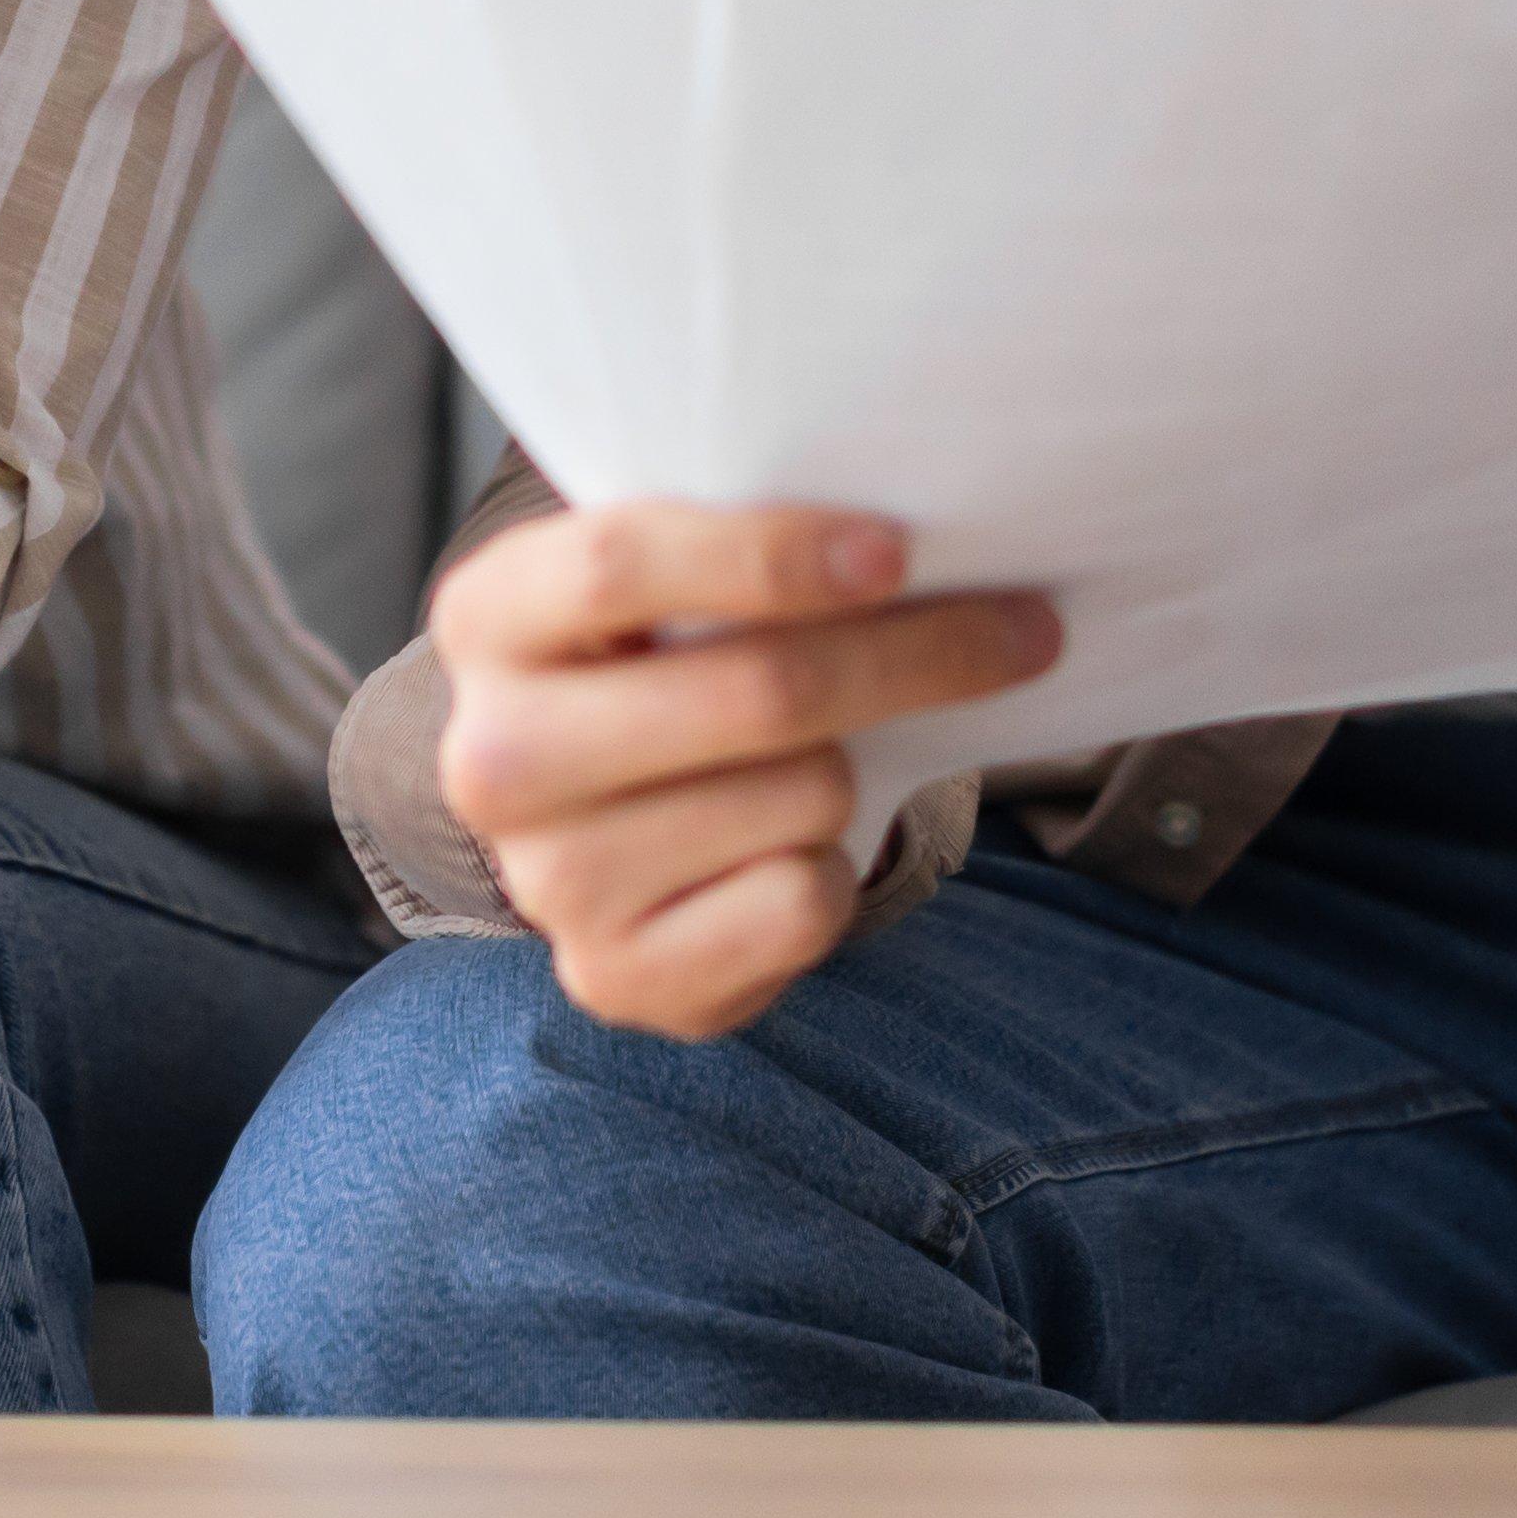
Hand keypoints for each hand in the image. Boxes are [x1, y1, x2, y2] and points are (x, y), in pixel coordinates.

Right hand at [429, 504, 1058, 1041]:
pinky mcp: (615, 977)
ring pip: (802, 795)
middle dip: (918, 655)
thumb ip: (744, 545)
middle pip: (756, 692)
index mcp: (488, 618)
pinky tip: (793, 848)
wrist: (601, 825)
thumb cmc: (667, 662)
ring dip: (860, 769)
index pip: (620, 565)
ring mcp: (549, 880)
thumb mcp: (667, 583)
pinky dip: (832, 870)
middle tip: (1028, 628)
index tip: (898, 551)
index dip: (773, 555)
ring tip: (831, 755)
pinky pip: (800, 904)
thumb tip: (932, 541)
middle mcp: (490, 756)